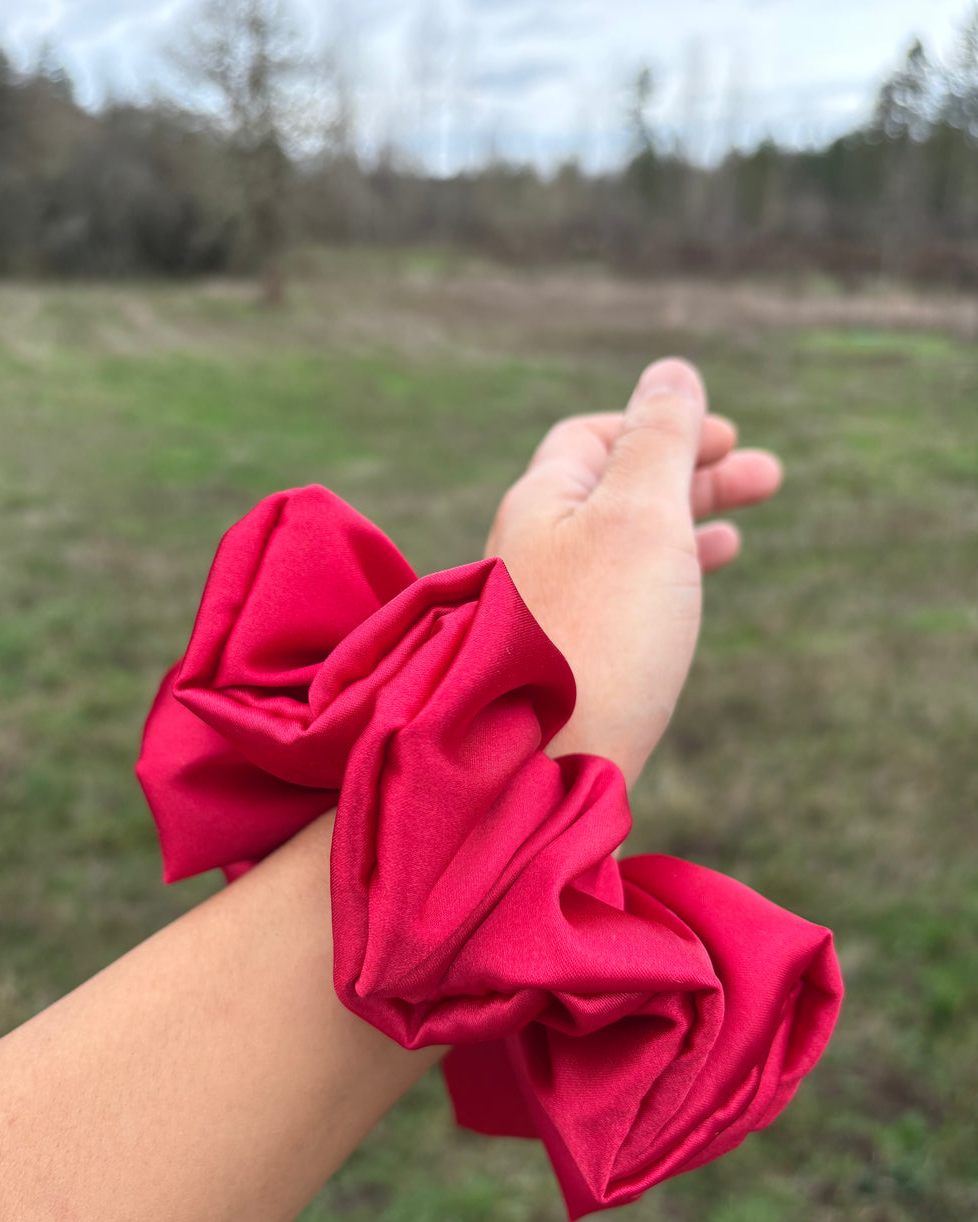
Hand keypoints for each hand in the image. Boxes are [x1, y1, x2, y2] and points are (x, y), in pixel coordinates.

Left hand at [485, 357, 781, 785]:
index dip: (662, 425)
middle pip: (613, 490)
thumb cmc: (594, 637)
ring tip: (738, 534)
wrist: (535, 769)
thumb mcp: (640, 517)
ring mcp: (539, 611)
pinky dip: (657, 589)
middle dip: (692, 475)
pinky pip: (611, 606)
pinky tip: (682, 605)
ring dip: (682, 531)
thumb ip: (660, 442)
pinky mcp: (557, 666)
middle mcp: (530, 550)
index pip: (595, 436)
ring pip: (618, 551)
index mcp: (541, 501)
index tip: (727, 439)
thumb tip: (673, 372)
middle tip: (772, 477)